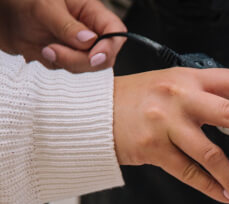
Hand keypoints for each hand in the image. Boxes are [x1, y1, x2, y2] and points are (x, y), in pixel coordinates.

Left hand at [0, 0, 124, 71]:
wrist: (2, 13)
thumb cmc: (25, 1)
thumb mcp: (45, 7)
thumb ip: (68, 25)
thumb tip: (89, 41)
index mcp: (92, 13)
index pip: (116, 32)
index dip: (110, 47)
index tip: (94, 55)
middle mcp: (90, 31)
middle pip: (104, 57)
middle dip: (82, 60)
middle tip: (55, 51)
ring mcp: (79, 47)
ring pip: (86, 67)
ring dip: (65, 62)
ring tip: (45, 48)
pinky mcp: (66, 58)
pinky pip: (68, 69)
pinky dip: (54, 64)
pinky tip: (42, 50)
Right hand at [113, 67, 228, 203]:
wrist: (92, 114)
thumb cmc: (136, 102)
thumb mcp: (172, 88)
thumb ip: (204, 100)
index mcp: (190, 78)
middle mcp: (180, 96)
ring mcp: (166, 123)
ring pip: (213, 154)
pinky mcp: (153, 148)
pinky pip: (191, 173)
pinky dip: (212, 188)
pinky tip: (226, 196)